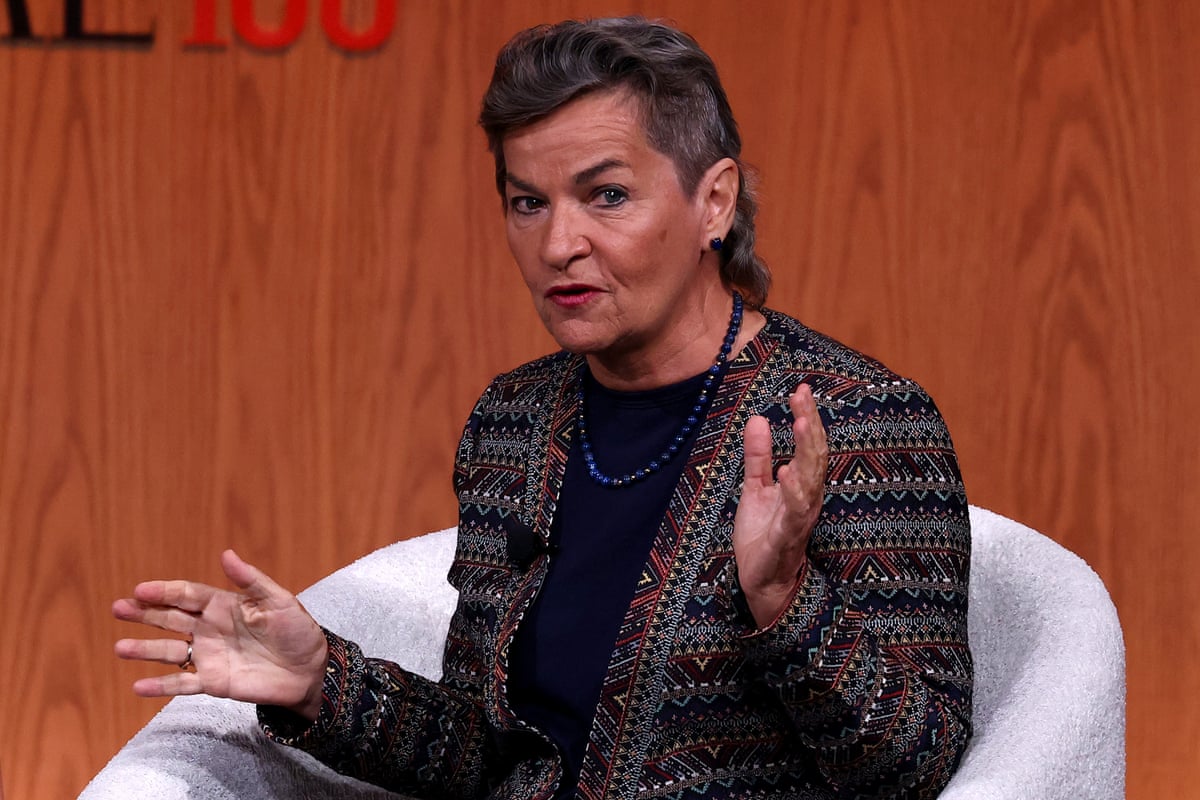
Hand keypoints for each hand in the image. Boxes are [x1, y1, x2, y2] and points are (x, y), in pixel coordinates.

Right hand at [112, 550, 328, 720]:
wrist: (310, 670)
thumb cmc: (298, 631)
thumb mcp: (279, 601)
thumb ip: (252, 580)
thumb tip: (226, 554)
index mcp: (224, 606)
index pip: (188, 595)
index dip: (165, 591)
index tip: (141, 590)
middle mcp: (211, 629)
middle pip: (171, 619)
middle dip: (145, 614)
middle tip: (118, 608)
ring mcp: (209, 656)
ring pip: (169, 651)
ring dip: (144, 650)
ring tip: (120, 648)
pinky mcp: (213, 682)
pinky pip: (182, 683)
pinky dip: (161, 686)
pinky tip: (138, 686)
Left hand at [734, 385, 828, 627]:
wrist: (760, 581)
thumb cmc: (763, 536)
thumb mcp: (755, 489)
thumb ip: (757, 457)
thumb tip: (758, 419)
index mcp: (801, 485)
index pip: (808, 446)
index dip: (807, 417)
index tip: (801, 388)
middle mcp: (806, 498)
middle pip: (814, 457)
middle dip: (810, 425)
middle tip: (802, 395)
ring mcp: (799, 519)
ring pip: (810, 481)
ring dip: (806, 452)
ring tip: (800, 424)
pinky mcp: (786, 540)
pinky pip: (794, 515)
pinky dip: (792, 494)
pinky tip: (786, 473)